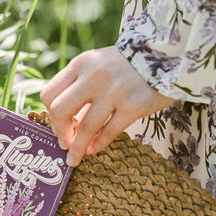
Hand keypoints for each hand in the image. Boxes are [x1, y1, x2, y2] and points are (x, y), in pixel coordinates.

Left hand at [40, 46, 176, 166]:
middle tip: (64, 143)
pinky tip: (94, 150)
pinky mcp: (134, 105)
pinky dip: (97, 145)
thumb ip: (79, 88)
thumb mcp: (97, 66)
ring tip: (74, 159)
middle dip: (59, 132)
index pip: (49, 94)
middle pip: (60, 111)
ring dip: (77, 148)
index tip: (58, 126)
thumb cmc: (126, 66)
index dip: (49, 115)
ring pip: (85, 127)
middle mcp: (94, 76)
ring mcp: (114, 91)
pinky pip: (109, 132)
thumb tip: (63, 125)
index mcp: (81, 64)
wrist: (166, 56)